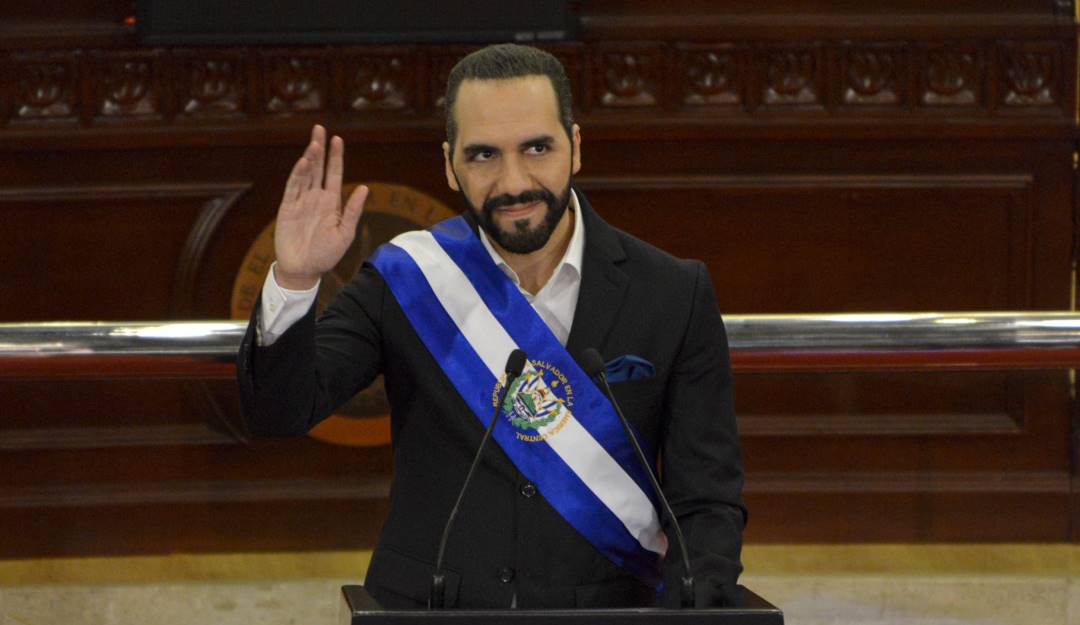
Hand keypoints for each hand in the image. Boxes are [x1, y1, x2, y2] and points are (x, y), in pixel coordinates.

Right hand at [273, 124, 368, 289]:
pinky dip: (298, 174)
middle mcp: (316, 198)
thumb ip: (353, 210)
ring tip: (314, 142)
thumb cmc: (326, 254)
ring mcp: (301, 201)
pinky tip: (304, 162)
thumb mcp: (345, 233)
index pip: (334, 174)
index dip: (336, 157)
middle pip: (318, 168)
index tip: (337, 139)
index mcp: (331, 202)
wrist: (304, 270)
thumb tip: (364, 188)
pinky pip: (293, 187)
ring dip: (310, 158)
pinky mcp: (287, 208)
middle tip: (320, 128)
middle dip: (319, 148)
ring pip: (305, 174)